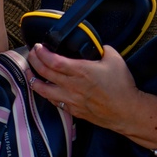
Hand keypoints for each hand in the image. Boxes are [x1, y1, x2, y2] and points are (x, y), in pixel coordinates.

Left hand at [27, 43, 143, 133]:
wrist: (127, 112)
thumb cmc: (122, 86)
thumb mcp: (114, 58)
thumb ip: (102, 48)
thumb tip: (95, 45)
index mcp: (81, 71)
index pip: (53, 61)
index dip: (42, 53)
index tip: (38, 47)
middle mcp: (72, 86)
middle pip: (44, 73)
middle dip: (34, 61)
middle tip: (32, 53)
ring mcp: (71, 100)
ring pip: (44, 91)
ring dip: (33, 79)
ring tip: (29, 72)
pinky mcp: (74, 111)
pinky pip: (54, 102)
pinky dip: (46, 94)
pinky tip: (44, 88)